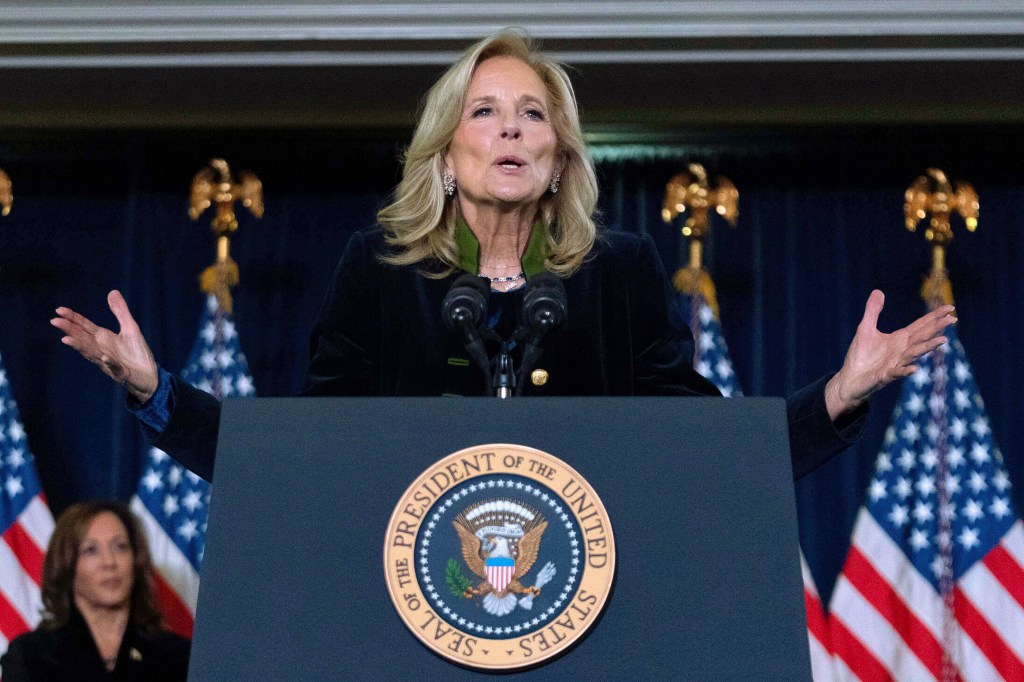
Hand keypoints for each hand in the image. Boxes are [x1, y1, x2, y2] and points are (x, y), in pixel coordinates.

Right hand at [51, 290, 158, 402]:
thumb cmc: (137, 354)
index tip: (59, 310)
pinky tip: (105, 357)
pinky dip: (110, 363)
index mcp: (103, 339)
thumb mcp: (130, 328)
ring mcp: (110, 362)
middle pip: (83, 338)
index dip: (73, 318)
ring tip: (66, 339)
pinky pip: (115, 368)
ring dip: (80, 346)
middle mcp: (102, 350)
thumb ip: (120, 311)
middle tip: (55, 321)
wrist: (150, 377)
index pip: (84, 327)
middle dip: (70, 330)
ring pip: (92, 353)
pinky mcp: (122, 373)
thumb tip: (112, 291)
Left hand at [825, 289, 955, 419]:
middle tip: (953, 320)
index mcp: (900, 339)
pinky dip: (905, 370)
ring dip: (927, 347)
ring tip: (942, 341)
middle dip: (937, 328)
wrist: (850, 378)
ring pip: (914, 354)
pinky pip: (897, 373)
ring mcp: (896, 364)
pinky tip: (913, 368)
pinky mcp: (885, 376)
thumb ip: (873, 311)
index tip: (951, 308)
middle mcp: (902, 351)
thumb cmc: (860, 355)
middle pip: (922, 337)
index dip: (935, 317)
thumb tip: (878, 291)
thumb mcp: (865, 328)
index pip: (921, 326)